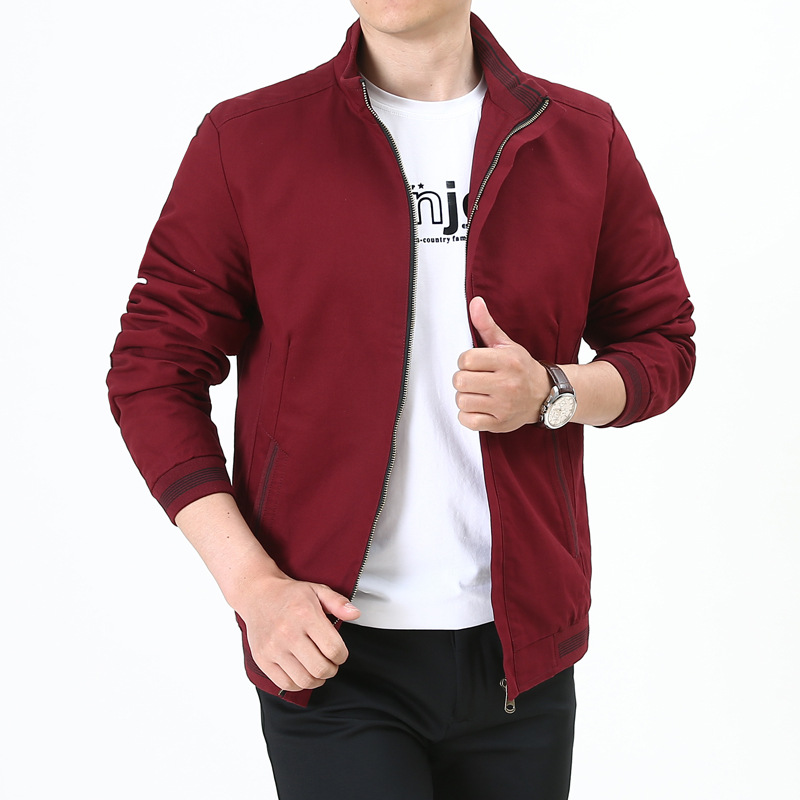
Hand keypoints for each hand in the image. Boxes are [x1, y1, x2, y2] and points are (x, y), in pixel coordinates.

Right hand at [237, 574, 360, 691]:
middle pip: (320, 668)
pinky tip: (302, 672)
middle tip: (330, 663)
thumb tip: (355, 614)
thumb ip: (338, 603)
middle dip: (331, 669)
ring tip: (317, 668)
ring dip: (317, 679)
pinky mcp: (263, 659)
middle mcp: (288, 633)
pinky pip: (286, 684)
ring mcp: (273, 648)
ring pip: (304, 680)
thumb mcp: (317, 590)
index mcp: (305, 615)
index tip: (339, 653)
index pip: (333, 649)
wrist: (258, 595)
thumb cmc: (289, 595)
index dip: (342, 655)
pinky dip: (299, 684)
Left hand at [453, 296, 549, 432]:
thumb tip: (475, 303)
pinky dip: (467, 416)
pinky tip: (478, 407)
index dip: (465, 361)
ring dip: (465, 397)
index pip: (466, 359)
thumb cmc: (521, 368)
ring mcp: (503, 406)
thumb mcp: (506, 344)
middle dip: (463, 379)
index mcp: (507, 361)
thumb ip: (487, 325)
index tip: (474, 364)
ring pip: (462, 401)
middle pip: (460, 381)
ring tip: (477, 393)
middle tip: (474, 379)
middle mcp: (507, 384)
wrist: (546, 395)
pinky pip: (468, 421)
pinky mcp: (499, 423)